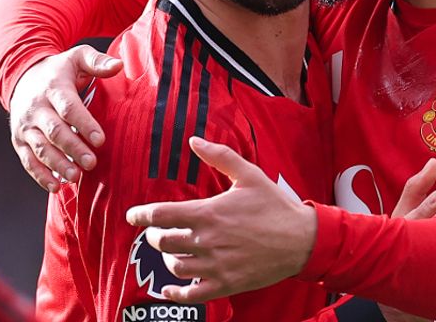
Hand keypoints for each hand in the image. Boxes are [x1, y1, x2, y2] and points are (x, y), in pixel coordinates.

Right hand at [9, 45, 121, 191]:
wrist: (22, 77)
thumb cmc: (58, 71)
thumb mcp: (76, 58)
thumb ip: (97, 62)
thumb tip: (119, 65)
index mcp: (53, 87)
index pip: (68, 107)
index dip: (83, 123)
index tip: (100, 139)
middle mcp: (36, 108)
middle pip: (54, 131)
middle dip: (73, 148)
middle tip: (91, 163)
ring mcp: (25, 126)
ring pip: (40, 148)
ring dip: (58, 164)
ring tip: (76, 177)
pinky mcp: (20, 141)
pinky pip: (28, 160)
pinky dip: (40, 175)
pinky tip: (56, 187)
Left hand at [125, 137, 315, 301]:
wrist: (302, 240)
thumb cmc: (275, 205)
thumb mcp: (249, 174)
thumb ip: (219, 156)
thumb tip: (194, 141)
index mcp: (209, 213)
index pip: (162, 215)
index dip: (141, 215)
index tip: (133, 216)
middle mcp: (208, 241)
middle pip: (163, 242)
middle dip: (154, 236)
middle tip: (156, 232)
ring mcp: (216, 266)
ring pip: (175, 267)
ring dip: (167, 259)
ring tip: (170, 252)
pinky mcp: (226, 284)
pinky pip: (192, 294)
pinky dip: (176, 293)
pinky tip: (169, 288)